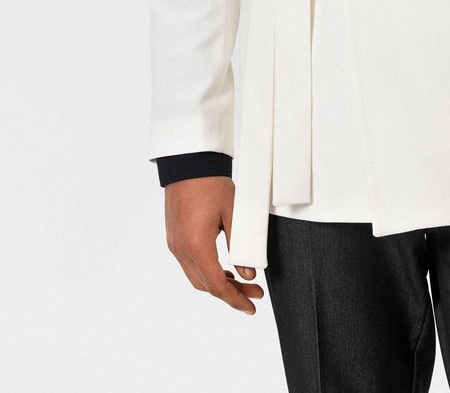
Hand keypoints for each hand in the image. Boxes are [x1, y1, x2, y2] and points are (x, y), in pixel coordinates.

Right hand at [164, 176, 263, 314]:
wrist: (188, 164)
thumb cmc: (211, 184)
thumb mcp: (234, 214)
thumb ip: (242, 246)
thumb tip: (249, 273)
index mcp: (197, 246)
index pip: (217, 285)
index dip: (235, 299)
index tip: (251, 306)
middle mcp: (182, 250)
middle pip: (206, 286)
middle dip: (230, 293)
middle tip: (253, 294)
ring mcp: (175, 245)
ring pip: (196, 277)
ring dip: (218, 283)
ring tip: (241, 283)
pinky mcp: (174, 238)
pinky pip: (190, 265)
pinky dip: (207, 272)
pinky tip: (223, 268)